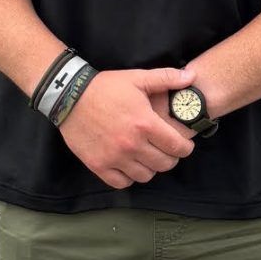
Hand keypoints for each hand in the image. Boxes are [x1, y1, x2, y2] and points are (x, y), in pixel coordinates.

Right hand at [56, 66, 195, 189]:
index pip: (177, 147)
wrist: (69, 96)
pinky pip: (122, 182)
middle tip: (166, 150)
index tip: (184, 145)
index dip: (186, 148)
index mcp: (145, 124)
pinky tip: (129, 164)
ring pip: (145, 176)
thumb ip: (166, 78)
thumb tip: (191, 77)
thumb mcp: (137, 78)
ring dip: (150, 168)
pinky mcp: (98, 165)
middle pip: (164, 164)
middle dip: (170, 158)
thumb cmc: (105, 87)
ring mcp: (115, 157)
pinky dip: (129, 176)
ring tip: (147, 157)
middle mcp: (132, 145)